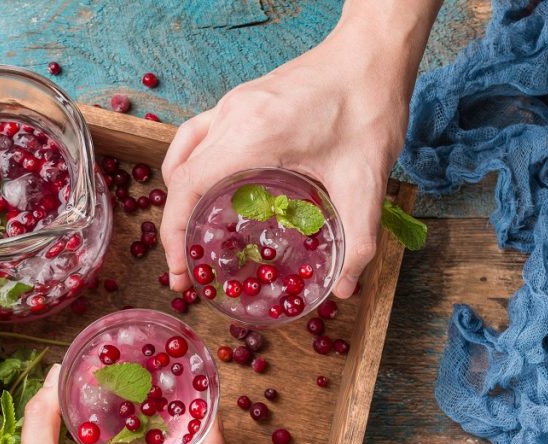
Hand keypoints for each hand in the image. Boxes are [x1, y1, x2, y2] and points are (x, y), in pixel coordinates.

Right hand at [159, 16, 419, 297]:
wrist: (373, 52)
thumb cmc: (368, 106)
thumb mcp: (365, 181)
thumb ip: (358, 240)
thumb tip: (345, 287)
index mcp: (251, 135)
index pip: (187, 187)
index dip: (174, 234)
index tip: (182, 269)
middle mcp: (230, 116)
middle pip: (178, 177)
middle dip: (175, 228)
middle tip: (189, 267)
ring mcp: (231, 105)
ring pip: (182, 156)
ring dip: (180, 197)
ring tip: (193, 233)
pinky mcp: (240, 101)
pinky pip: (198, 138)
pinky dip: (193, 170)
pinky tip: (214, 192)